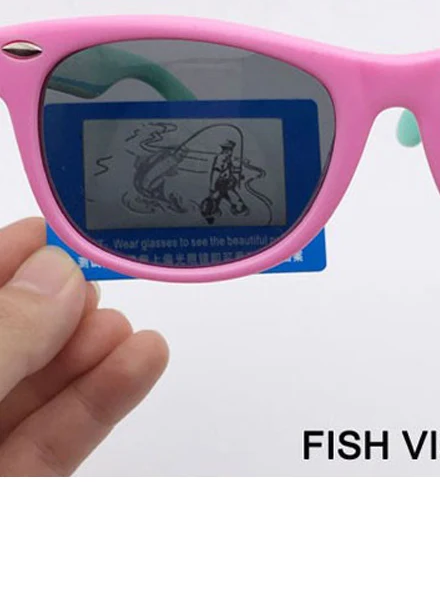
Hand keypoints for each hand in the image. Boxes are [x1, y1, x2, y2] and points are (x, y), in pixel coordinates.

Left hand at [0, 218, 167, 474]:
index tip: (46, 232)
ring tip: (129, 327)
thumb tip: (59, 276)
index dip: (3, 262)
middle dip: (55, 308)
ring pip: (37, 389)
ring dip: (92, 352)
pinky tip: (143, 362)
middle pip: (8, 340)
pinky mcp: (16, 490)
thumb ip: (4, 336)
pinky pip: (59, 439)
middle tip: (99, 283)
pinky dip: (105, 401)